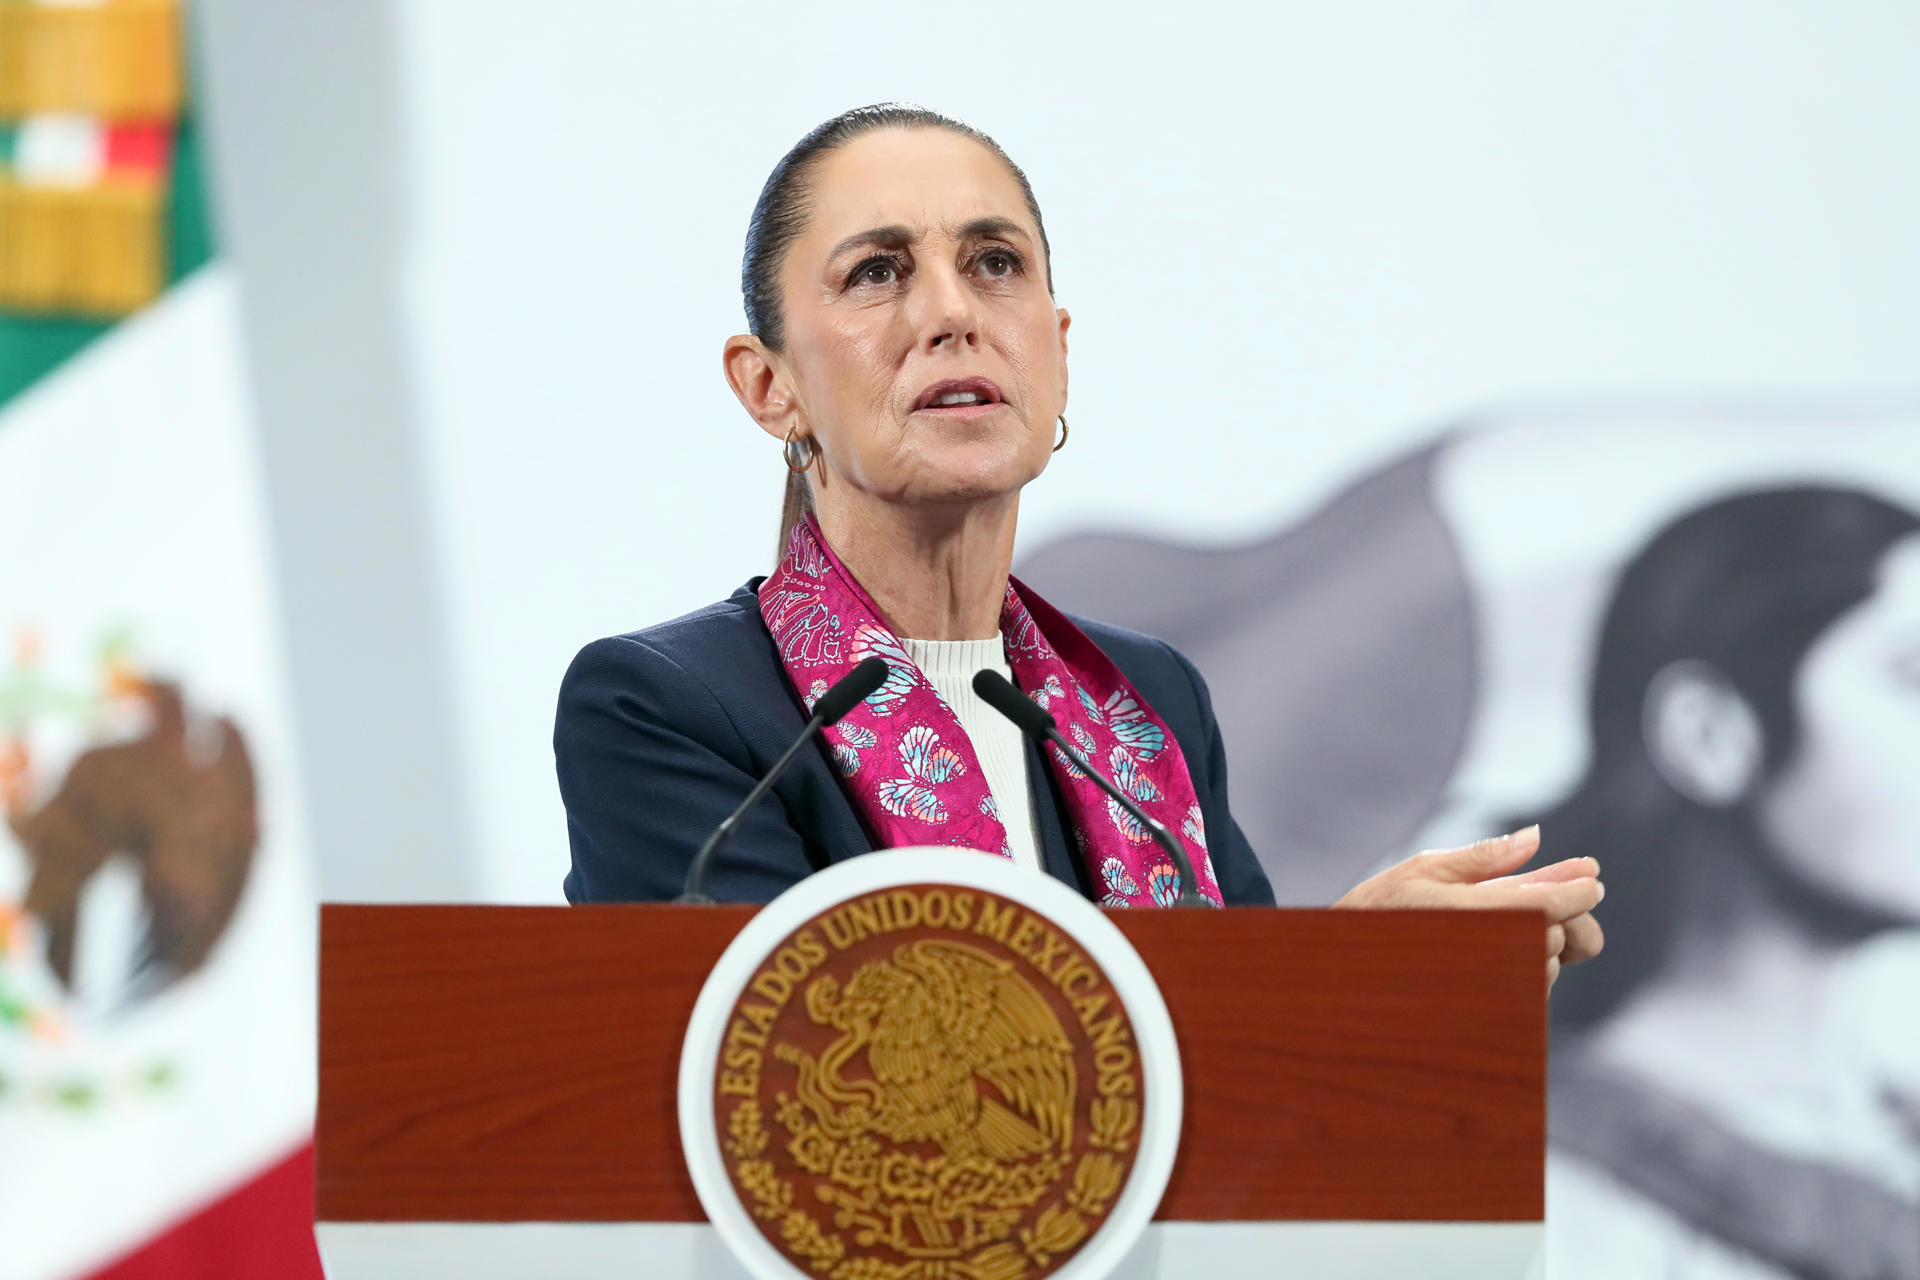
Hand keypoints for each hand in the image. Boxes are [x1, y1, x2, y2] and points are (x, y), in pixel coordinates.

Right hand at [1333, 825, 1603, 987]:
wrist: (1340, 979)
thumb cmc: (1377, 915)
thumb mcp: (1422, 870)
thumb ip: (1483, 858)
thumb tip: (1534, 838)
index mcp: (1473, 914)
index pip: (1551, 905)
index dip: (1578, 889)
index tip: (1591, 877)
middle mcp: (1488, 956)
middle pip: (1563, 936)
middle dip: (1565, 915)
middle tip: (1562, 894)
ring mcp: (1491, 990)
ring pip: (1549, 966)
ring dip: (1541, 944)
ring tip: (1505, 929)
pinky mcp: (1491, 1013)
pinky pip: (1531, 992)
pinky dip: (1526, 968)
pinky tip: (1498, 954)